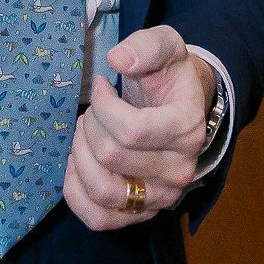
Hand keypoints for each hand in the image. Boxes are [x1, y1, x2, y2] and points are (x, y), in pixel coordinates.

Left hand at [62, 25, 212, 230]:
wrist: (182, 106)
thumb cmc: (168, 75)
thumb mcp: (165, 44)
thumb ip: (145, 46)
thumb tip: (118, 59)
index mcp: (187, 128)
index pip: (131, 130)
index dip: (103, 106)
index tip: (101, 87)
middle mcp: (180, 170)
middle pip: (111, 156)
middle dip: (89, 127)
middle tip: (92, 112)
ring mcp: (163, 197)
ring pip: (103, 190)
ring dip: (80, 158)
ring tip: (85, 137)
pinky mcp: (143, 214)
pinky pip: (99, 219)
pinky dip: (77, 193)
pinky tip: (77, 165)